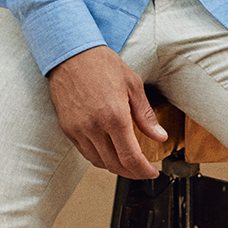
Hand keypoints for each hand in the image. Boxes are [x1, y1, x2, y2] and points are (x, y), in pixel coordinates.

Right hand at [47, 45, 168, 178]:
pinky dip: (99, 158)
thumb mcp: (133, 84)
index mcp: (115, 116)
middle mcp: (95, 127)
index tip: (151, 173)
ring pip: (99, 162)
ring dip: (115, 167)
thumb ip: (146, 115)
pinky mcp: (68, 129)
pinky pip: (84, 153)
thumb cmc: (102, 64)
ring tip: (127, 162)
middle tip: (142, 169)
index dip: (143, 171)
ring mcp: (78, 130)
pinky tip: (108, 151)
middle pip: (115, 165)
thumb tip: (159, 136)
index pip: (131, 157)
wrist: (72, 54)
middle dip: (132, 172)